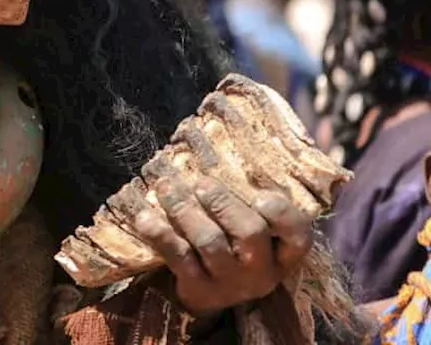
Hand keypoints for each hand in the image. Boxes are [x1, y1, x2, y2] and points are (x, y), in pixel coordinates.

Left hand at [133, 177, 312, 316]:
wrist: (208, 295)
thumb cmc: (233, 247)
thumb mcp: (251, 230)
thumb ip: (247, 201)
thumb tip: (222, 146)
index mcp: (282, 254)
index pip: (297, 235)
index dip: (282, 215)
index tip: (261, 195)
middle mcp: (260, 270)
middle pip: (249, 233)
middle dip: (223, 203)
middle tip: (200, 183)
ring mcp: (229, 282)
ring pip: (209, 242)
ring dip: (185, 210)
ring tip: (165, 187)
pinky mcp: (197, 288)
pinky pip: (178, 257)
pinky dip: (160, 233)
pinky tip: (145, 216)